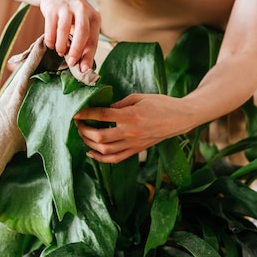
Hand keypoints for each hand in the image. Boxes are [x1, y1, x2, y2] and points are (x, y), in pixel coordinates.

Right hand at [39, 0, 99, 71]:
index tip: (83, 69)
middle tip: (71, 62)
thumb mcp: (81, 24)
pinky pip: (50, 26)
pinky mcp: (52, 7)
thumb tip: (82, 66)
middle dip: (77, 50)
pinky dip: (50, 39)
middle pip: (82, 31)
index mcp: (94, 17)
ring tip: (60, 52)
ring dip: (61, 45)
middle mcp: (82, 10)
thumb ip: (83, 42)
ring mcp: (67, 7)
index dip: (88, 56)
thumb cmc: (71, 14)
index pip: (93, 39)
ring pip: (64, 29)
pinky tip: (51, 44)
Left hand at [74, 93, 194, 162]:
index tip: (76, 111)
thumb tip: (103, 109)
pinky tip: (91, 152)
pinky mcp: (137, 150)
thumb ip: (120, 104)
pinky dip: (100, 158)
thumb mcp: (139, 97)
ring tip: (83, 134)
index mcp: (131, 116)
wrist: (180, 118)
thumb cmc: (161, 104)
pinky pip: (116, 159)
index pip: (103, 115)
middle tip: (78, 123)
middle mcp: (131, 132)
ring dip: (90, 143)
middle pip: (100, 136)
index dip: (86, 113)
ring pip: (105, 150)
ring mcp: (134, 144)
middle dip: (84, 130)